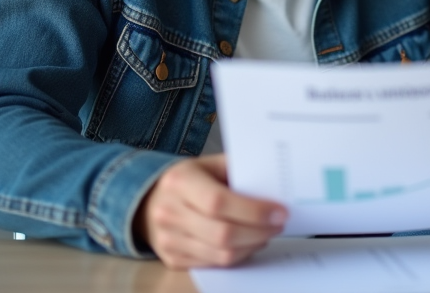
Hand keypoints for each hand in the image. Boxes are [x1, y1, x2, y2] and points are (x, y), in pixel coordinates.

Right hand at [134, 154, 286, 268]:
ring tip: (267, 232)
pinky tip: (249, 242)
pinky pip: (214, 264)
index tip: (279, 211)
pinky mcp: (172, 259)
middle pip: (222, 233)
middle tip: (278, 224)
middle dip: (259, 231)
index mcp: (180, 181)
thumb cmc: (190, 179)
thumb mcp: (209, 164)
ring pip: (221, 255)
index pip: (218, 202)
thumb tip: (275, 183)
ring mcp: (168, 239)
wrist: (150, 200)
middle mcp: (169, 212)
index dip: (253, 211)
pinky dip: (239, 255)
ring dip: (252, 245)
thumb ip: (238, 170)